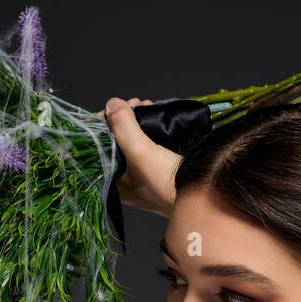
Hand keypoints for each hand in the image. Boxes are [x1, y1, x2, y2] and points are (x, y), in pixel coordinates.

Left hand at [104, 96, 179, 217]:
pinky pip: (148, 144)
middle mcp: (124, 180)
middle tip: (136, 104)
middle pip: (115, 141)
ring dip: (138, 120)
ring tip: (148, 106)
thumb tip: (112, 104)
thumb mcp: (140, 152)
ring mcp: (142, 175)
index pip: (97, 147)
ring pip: (132, 140)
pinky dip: (151, 128)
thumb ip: (123, 127)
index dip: (104, 123)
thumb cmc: (166, 183)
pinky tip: (158, 117)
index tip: (116, 107)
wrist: (202, 197)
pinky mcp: (160, 168)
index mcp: (112, 182)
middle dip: (124, 118)